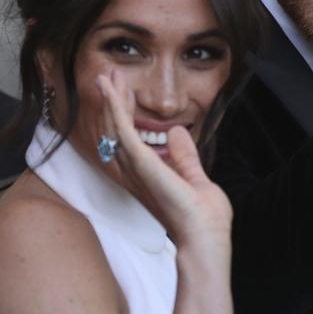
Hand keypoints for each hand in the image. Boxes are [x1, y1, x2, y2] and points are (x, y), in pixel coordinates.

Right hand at [97, 72, 231, 244]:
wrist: (205, 238)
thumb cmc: (202, 219)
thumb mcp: (194, 178)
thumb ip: (184, 156)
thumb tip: (177, 132)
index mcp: (146, 176)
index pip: (129, 138)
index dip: (126, 112)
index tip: (126, 90)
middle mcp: (134, 172)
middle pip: (115, 130)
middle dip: (113, 101)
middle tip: (110, 75)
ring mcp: (135, 168)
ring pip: (114, 126)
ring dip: (111, 99)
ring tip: (107, 75)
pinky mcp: (140, 163)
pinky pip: (121, 129)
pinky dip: (115, 106)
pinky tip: (111, 88)